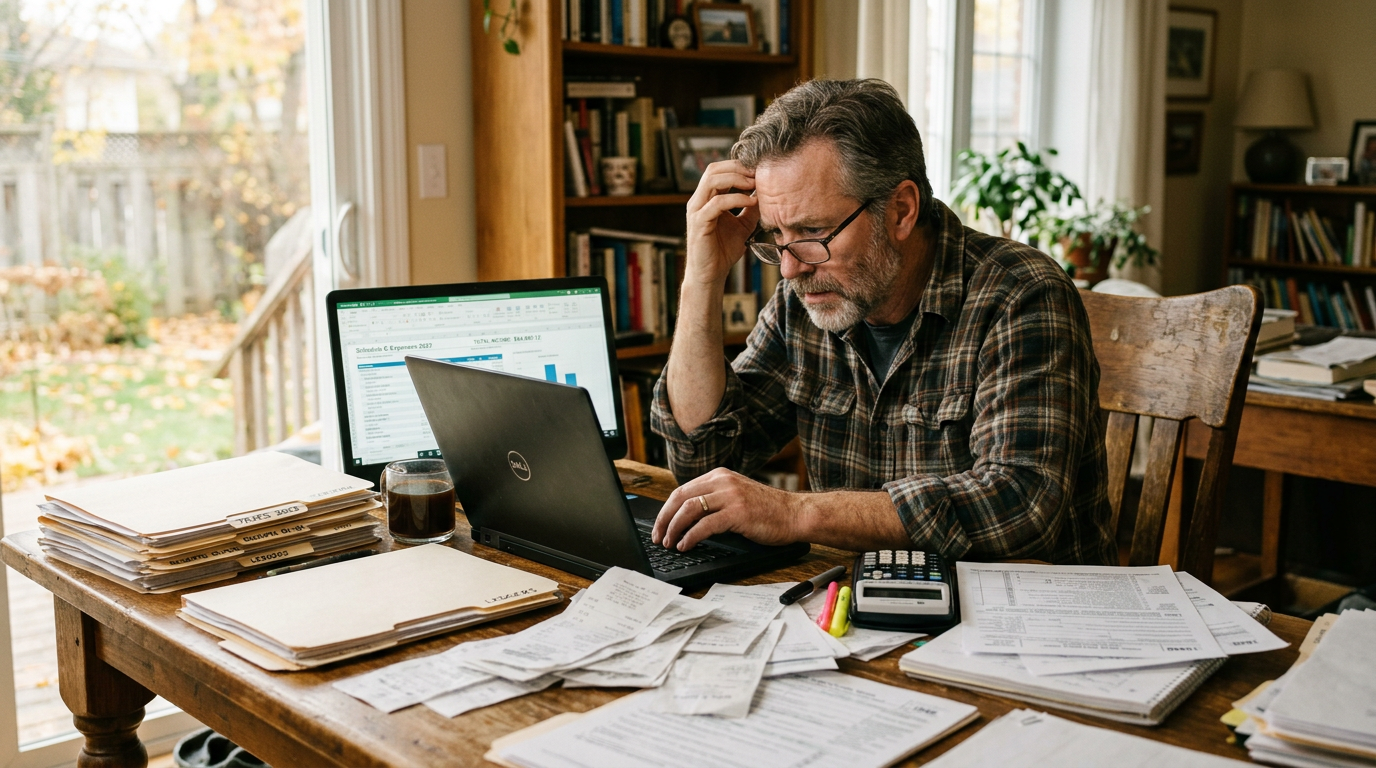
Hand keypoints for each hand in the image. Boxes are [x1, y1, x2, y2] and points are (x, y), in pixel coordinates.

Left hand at [650, 468, 802, 550]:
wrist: (795, 514)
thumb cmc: (768, 510)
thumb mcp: (736, 496)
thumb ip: (714, 500)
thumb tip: (685, 518)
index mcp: (720, 476)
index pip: (682, 490)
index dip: (666, 510)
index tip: (659, 525)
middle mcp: (723, 482)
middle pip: (680, 497)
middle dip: (664, 519)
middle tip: (658, 537)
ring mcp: (730, 496)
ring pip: (689, 509)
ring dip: (674, 528)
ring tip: (669, 543)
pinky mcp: (737, 513)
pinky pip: (705, 525)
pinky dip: (690, 536)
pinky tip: (686, 545)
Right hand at [683, 160, 759, 286]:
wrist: (711, 274)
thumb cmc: (724, 250)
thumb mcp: (744, 224)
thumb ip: (751, 208)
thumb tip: (766, 193)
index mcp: (707, 198)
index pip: (719, 170)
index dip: (739, 166)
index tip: (760, 170)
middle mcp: (698, 200)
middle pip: (713, 169)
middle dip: (738, 167)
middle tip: (758, 172)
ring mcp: (696, 210)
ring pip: (712, 181)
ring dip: (736, 178)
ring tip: (754, 183)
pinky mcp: (698, 223)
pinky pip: (716, 203)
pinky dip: (736, 199)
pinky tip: (751, 202)